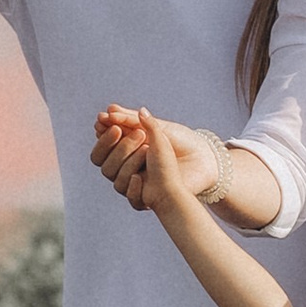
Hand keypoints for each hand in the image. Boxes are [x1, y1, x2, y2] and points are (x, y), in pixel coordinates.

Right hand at [90, 103, 218, 212]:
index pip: (103, 145)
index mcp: (127, 147)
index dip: (103, 137)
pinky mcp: (143, 198)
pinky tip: (140, 178)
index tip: (106, 123)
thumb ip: (135, 120)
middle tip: (140, 135)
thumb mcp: (160, 129)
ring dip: (129, 161)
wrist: (202, 165)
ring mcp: (133, 182)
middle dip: (120, 146)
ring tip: (148, 150)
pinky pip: (129, 197)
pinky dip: (133, 188)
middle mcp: (126, 165)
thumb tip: (111, 108)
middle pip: (103, 161)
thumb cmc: (182, 144)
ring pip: (114, 177)